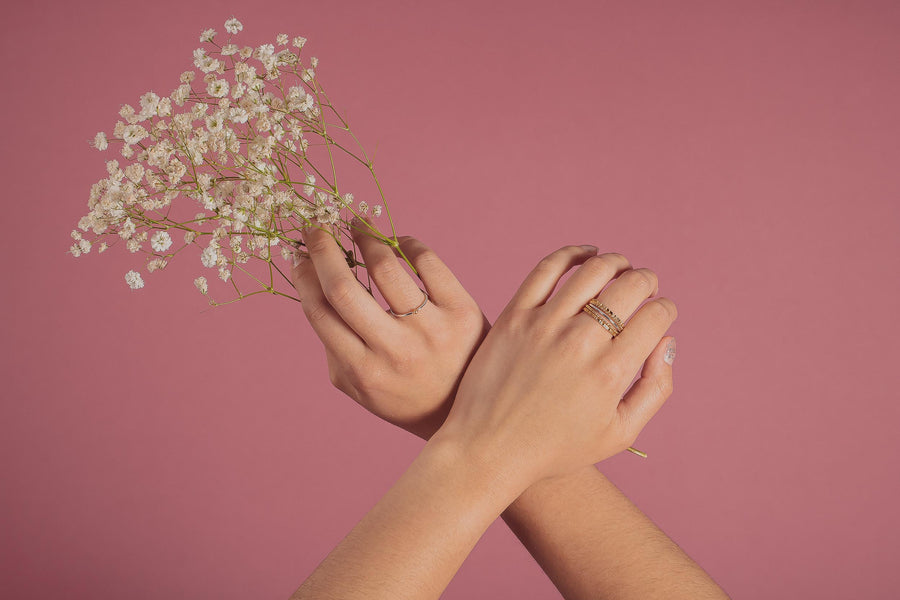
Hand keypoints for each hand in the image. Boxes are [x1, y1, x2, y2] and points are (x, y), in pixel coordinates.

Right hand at [288, 219, 488, 439]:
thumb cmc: (406, 396)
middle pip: (343, 288)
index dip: (304, 277)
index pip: (321, 312)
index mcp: (362, 371)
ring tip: (358, 226)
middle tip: (317, 228)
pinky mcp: (462, 313)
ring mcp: (430, 331)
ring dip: (365, 238)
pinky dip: (408, 244)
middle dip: (323, 250)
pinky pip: (429, 263)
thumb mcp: (360, 386)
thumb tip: (311, 285)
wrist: (468, 412)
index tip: (299, 255)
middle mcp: (394, 351)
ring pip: (386, 269)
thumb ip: (334, 346)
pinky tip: (398, 241)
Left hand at [435, 245, 677, 489]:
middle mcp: (580, 342)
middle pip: (631, 286)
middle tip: (646, 287)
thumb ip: (655, 388)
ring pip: (593, 270)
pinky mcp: (514, 316)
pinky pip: (547, 269)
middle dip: (648, 281)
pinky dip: (572, 254)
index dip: (666, 309)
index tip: (660, 312)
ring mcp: (544, 325)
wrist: (489, 449)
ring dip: (616, 262)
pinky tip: (585, 255)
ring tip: (620, 268)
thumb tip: (666, 341)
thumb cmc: (556, 448)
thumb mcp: (620, 434)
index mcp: (611, 372)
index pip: (657, 315)